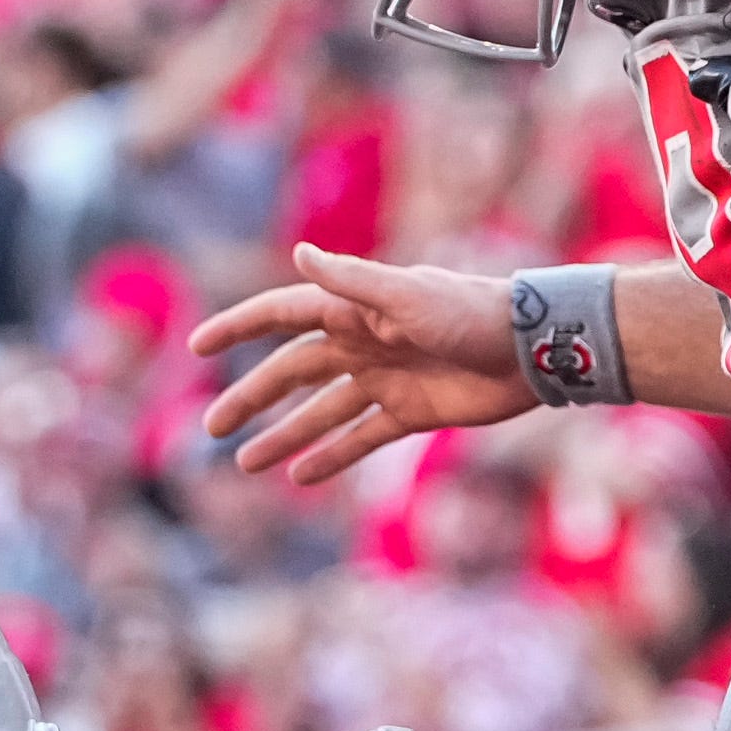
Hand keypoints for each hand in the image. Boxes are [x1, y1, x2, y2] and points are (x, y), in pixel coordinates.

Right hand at [190, 247, 529, 483]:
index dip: (239, 329)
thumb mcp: (406, 296)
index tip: (198, 348)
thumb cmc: (471, 313)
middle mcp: (362, 343)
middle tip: (212, 426)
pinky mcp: (411, 411)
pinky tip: (300, 477)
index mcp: (354, 310)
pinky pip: (361, 437)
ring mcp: (384, 379)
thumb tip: (299, 253)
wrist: (532, 350)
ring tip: (245, 463)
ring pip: (320, 411)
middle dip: (251, 397)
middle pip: (292, 372)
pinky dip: (331, 456)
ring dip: (284, 435)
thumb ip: (351, 281)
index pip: (282, 316)